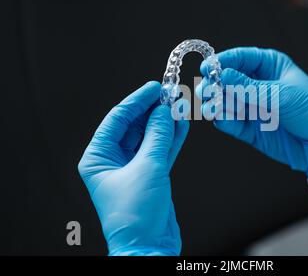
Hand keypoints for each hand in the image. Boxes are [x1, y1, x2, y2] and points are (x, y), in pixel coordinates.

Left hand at [78, 81, 188, 254]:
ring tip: (179, 105)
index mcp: (99, 158)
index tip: (153, 87)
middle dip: (153, 110)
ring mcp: (133, 167)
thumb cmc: (135, 216)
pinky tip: (181, 124)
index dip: (136, 101)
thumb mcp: (147, 168)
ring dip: (165, 122)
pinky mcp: (150, 175)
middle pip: (134, 126)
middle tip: (170, 94)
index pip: (117, 119)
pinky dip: (171, 138)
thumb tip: (163, 111)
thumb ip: (157, 136)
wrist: (149, 247)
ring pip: (150, 137)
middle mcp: (113, 161)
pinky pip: (161, 150)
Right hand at [196, 47, 307, 181]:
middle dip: (215, 84)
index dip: (222, 62)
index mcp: (268, 66)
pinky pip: (229, 121)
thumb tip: (222, 76)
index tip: (208, 68)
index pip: (239, 58)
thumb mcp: (282, 94)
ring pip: (224, 101)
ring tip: (211, 107)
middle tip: (206, 91)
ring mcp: (251, 106)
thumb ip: (250, 88)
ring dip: (215, 103)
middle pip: (226, 79)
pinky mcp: (248, 127)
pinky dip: (222, 119)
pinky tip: (220, 118)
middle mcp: (256, 84)